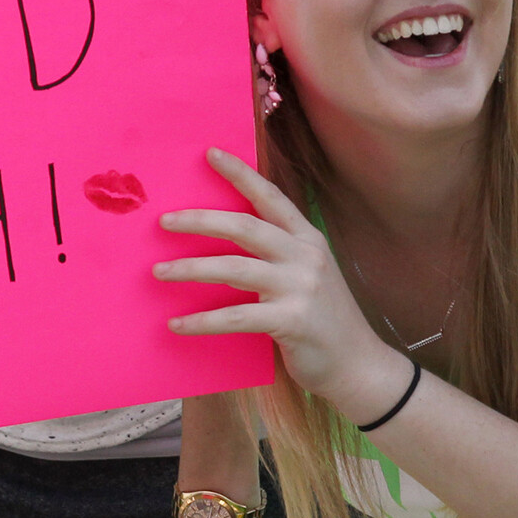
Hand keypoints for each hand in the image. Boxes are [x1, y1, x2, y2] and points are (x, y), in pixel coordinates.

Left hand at [154, 148, 384, 406]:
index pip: (271, 197)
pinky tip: (177, 325)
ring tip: (160, 271)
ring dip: (191, 269)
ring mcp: (300, 287)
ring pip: (234, 268)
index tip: (210, 154)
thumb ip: (272, 256)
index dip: (241, 174)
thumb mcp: (305, 275)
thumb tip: (219, 245)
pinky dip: (201, 321)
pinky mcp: (291, 320)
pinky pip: (235, 316)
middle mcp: (305, 256)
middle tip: (165, 221)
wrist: (358, 364)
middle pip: (245, 227)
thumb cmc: (322, 319)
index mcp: (308, 238)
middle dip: (201, 220)